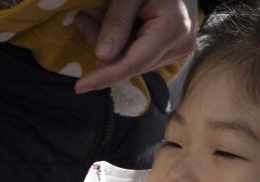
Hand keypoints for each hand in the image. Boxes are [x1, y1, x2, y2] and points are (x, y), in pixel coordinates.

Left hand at [73, 0, 196, 93]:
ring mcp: (179, 50)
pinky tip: (111, 24)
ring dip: (110, 45)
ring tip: (94, 15)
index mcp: (172, 29)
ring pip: (134, 62)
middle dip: (103, 49)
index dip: (105, 76)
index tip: (80, 86)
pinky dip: (122, 43)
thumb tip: (102, 57)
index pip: (133, 63)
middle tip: (83, 18)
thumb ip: (117, 22)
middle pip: (131, 64)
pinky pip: (141, 55)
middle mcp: (179, 47)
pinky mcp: (174, 49)